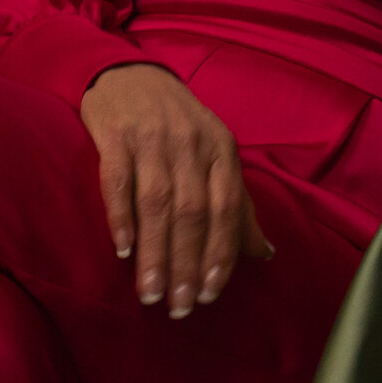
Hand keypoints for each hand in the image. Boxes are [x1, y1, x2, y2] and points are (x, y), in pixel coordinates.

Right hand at [80, 64, 272, 316]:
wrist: (130, 75)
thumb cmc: (179, 124)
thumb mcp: (216, 156)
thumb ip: (238, 206)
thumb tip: (265, 254)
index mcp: (222, 150)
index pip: (226, 209)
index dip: (220, 253)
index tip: (209, 294)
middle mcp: (191, 144)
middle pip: (193, 212)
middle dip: (187, 263)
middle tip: (178, 307)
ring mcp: (152, 138)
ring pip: (157, 203)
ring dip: (155, 252)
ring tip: (150, 294)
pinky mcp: (115, 135)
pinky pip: (118, 180)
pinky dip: (121, 216)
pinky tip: (122, 249)